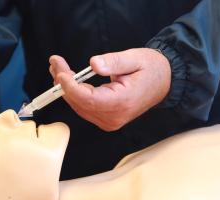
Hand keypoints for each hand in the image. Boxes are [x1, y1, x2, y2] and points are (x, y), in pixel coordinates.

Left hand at [49, 48, 170, 130]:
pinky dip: (74, 94)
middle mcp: (114, 117)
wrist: (165, 83)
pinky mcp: (107, 120)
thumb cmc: (152, 69)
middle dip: (63, 84)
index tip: (60, 72)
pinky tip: (68, 80)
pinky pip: (85, 108)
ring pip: (79, 107)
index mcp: (122, 102)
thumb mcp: (135, 58)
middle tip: (55, 63)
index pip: (88, 99)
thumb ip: (113, 62)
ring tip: (58, 68)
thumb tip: (93, 64)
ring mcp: (110, 121)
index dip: (70, 87)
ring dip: (66, 89)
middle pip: (80, 103)